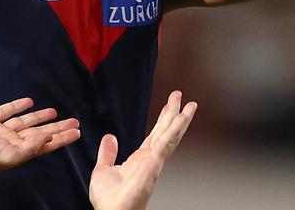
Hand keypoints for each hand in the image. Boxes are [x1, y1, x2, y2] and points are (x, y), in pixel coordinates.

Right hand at [0, 97, 81, 176]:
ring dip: (39, 116)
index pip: (46, 143)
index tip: (77, 132)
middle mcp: (11, 141)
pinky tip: (27, 102)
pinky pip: (5, 111)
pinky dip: (16, 106)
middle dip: (57, 127)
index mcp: (19, 151)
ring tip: (54, 111)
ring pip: (25, 121)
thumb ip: (31, 147)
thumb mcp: (9, 155)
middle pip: (40, 132)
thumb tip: (49, 137)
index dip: (62, 138)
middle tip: (74, 121)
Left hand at [88, 91, 196, 209]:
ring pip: (171, 136)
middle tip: (179, 95)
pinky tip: (181, 118)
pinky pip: (166, 143)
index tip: (169, 106)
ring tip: (191, 104)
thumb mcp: (103, 170)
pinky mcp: (154, 164)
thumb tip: (110, 138)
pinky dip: (175, 130)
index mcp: (140, 159)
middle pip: (165, 131)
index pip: (155, 135)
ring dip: (181, 120)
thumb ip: (107, 153)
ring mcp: (154, 161)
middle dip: (173, 113)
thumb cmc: (108, 200)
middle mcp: (151, 159)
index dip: (163, 120)